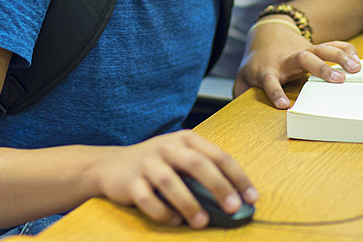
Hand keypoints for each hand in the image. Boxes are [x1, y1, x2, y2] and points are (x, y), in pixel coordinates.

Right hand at [95, 130, 256, 228]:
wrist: (110, 166)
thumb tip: (235, 198)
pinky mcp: (130, 182)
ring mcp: (147, 163)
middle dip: (218, 187)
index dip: (237, 177)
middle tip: (233, 208)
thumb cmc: (156, 164)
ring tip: (202, 221)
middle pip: (197, 164)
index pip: (218, 155)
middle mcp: (167, 147)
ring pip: (170, 182)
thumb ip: (204, 171)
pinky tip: (175, 221)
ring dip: (189, 203)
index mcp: (186, 139)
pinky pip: (147, 199)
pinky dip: (162, 211)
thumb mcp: (181, 158)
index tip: (252, 197)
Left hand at [234, 17, 361, 108]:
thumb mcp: (243, 78)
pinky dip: (346, 50)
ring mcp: (303, 50)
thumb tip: (240, 109)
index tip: (284, 106)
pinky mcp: (315, 46)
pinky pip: (333, 44)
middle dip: (321, 68)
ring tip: (357, 68)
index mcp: (268, 69)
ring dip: (340, 57)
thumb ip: (241, 94)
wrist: (268, 34)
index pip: (270, 81)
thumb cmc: (257, 64)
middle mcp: (287, 59)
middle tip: (339, 80)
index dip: (275, 92)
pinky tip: (358, 60)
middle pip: (303, 59)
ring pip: (322, 48)